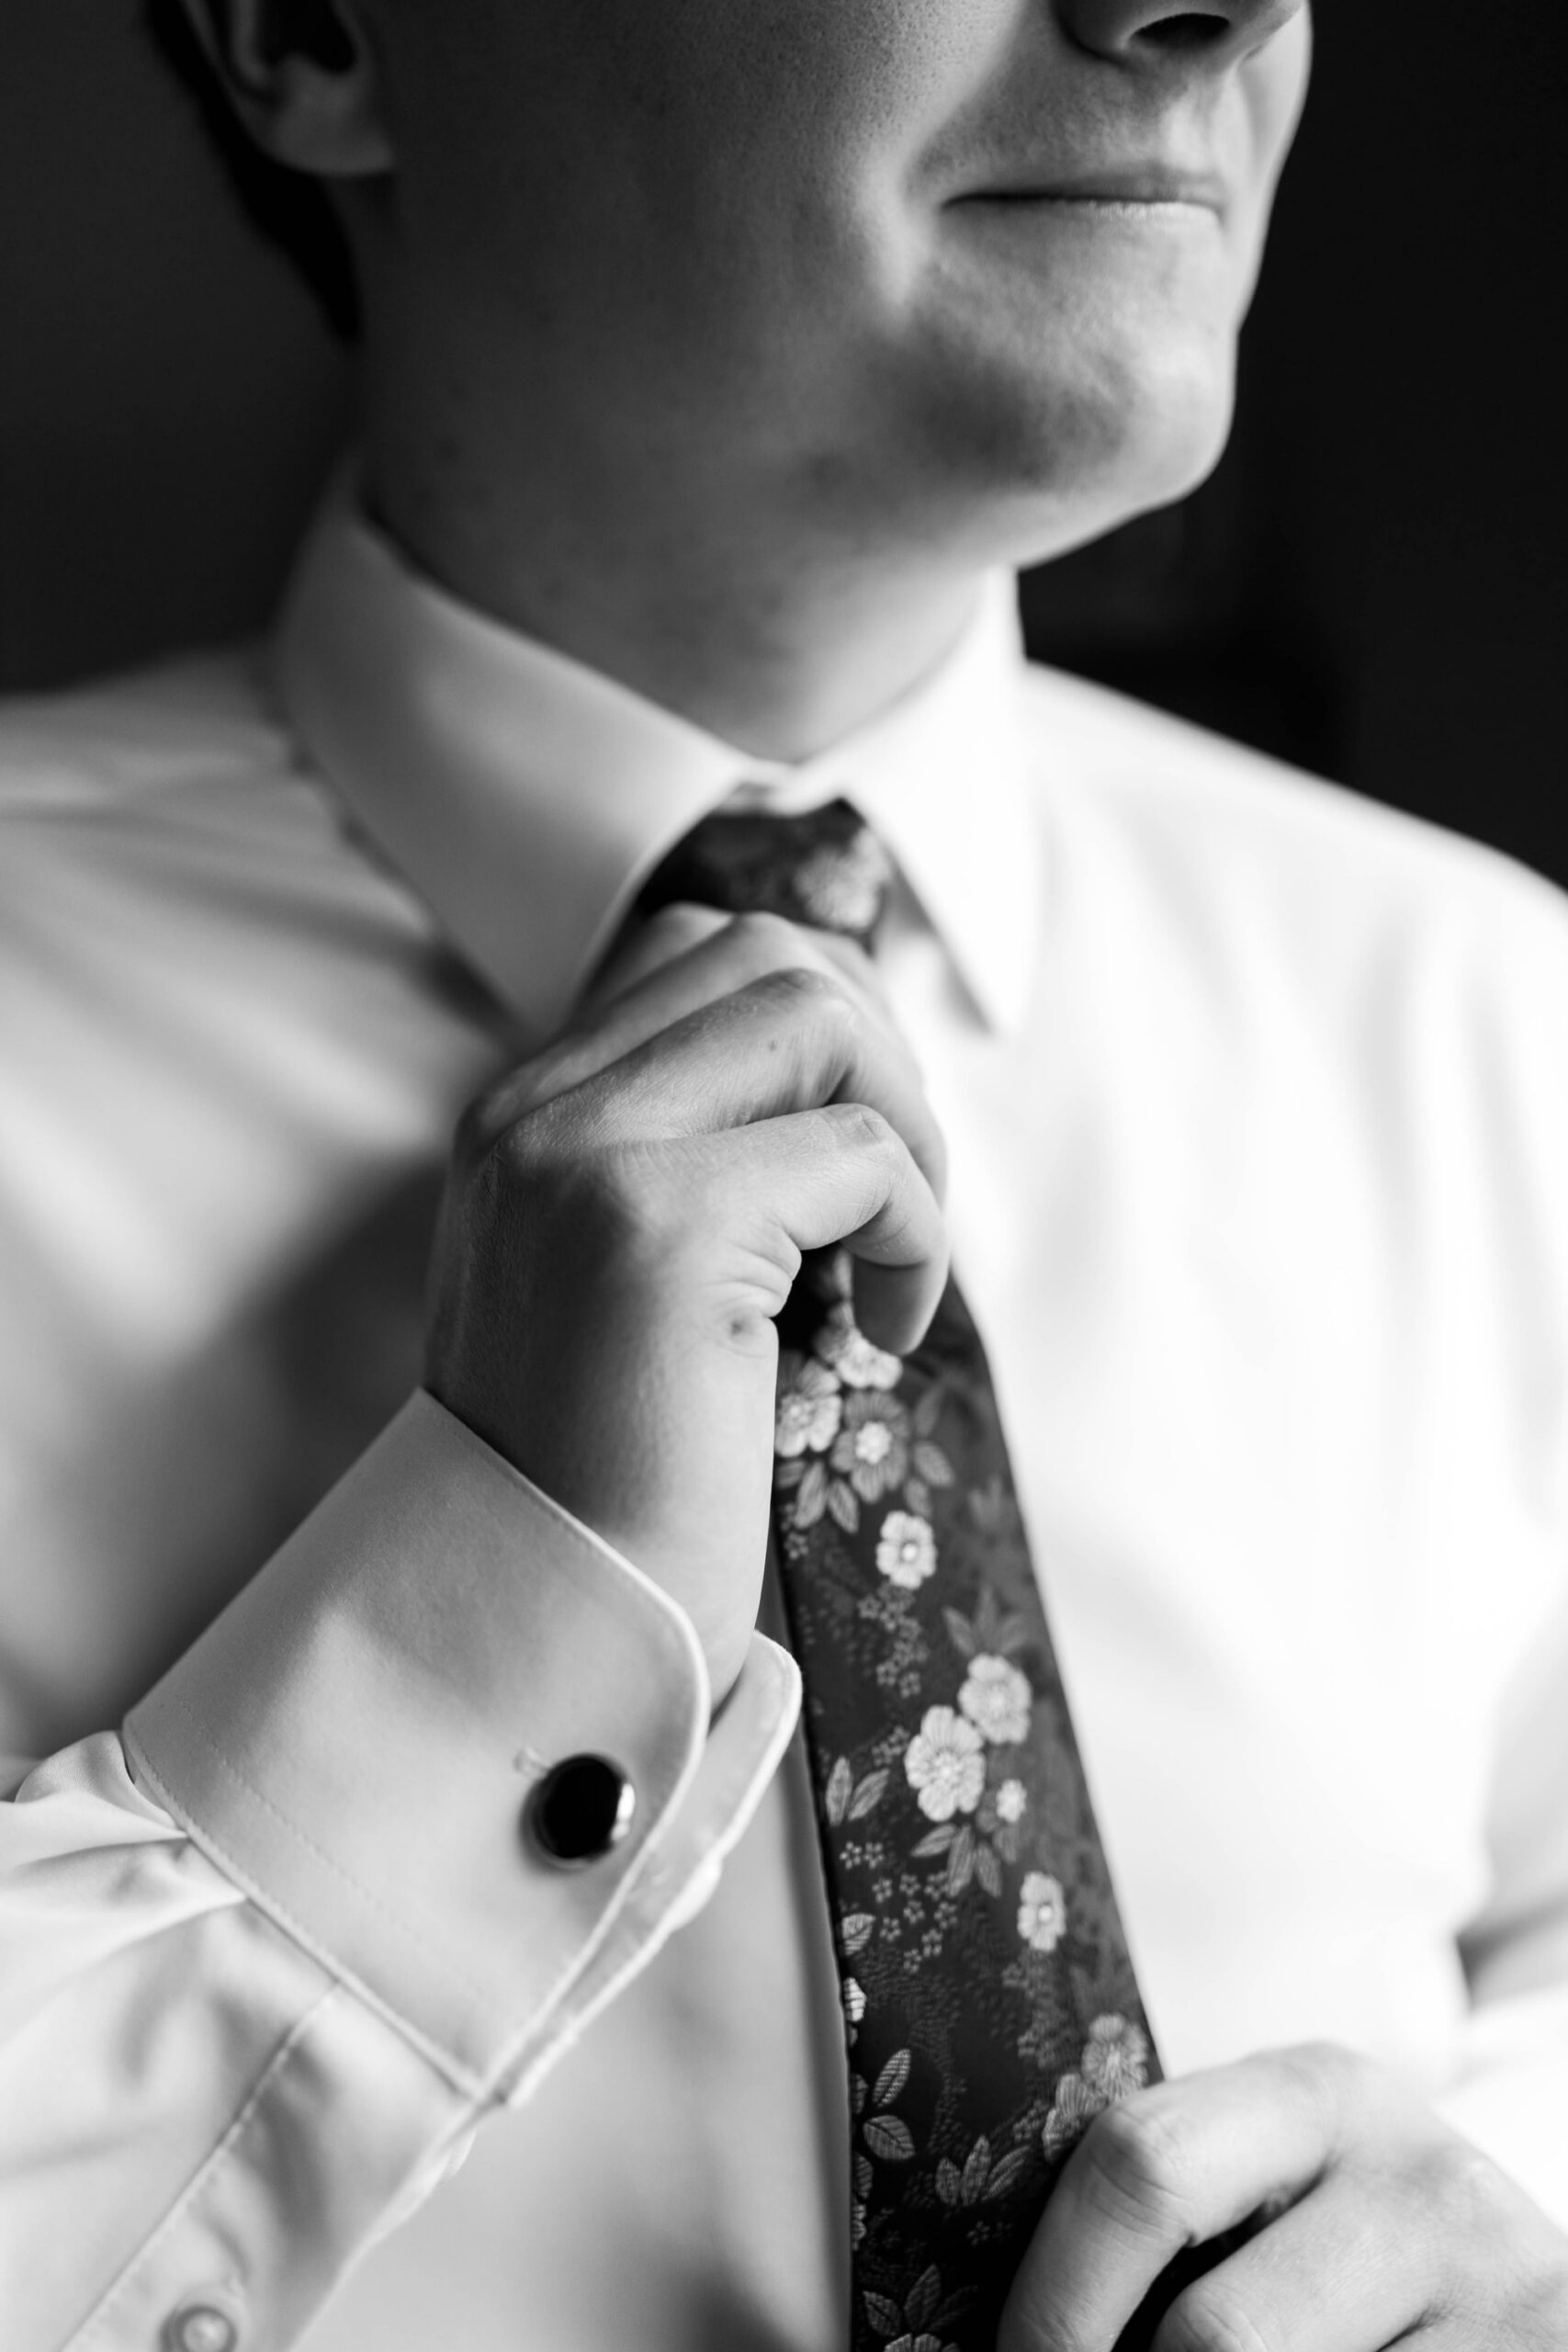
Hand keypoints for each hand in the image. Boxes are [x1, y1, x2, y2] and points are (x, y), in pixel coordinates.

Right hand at [426, 906, 948, 1702]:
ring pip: (816, 1011)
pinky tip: (881, 1336)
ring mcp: (582, 1156)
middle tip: (893, 1207)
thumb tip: (850, 1074)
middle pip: (767, 954)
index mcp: (520, 1119)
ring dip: (904, 1130)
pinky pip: (862, 1157)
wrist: (542, 1630)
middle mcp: (532, 1112)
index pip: (697, 951)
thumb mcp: (631, 1288)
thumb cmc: (615, 1478)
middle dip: (880, 1059)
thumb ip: (687, 1165)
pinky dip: (914, 1235)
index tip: (857, 1159)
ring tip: (888, 1260)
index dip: (824, 1030)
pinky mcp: (656, 1228)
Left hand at [1000, 2042, 1567, 2349]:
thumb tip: (1012, 2334)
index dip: (1055, 2300)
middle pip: (1215, 2335)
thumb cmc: (1346, 2258)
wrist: (1521, 2298)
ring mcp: (1502, 2293)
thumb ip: (1168, 2220)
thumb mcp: (1271, 2196)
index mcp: (1316, 2095)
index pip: (1143, 2169)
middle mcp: (1421, 2181)